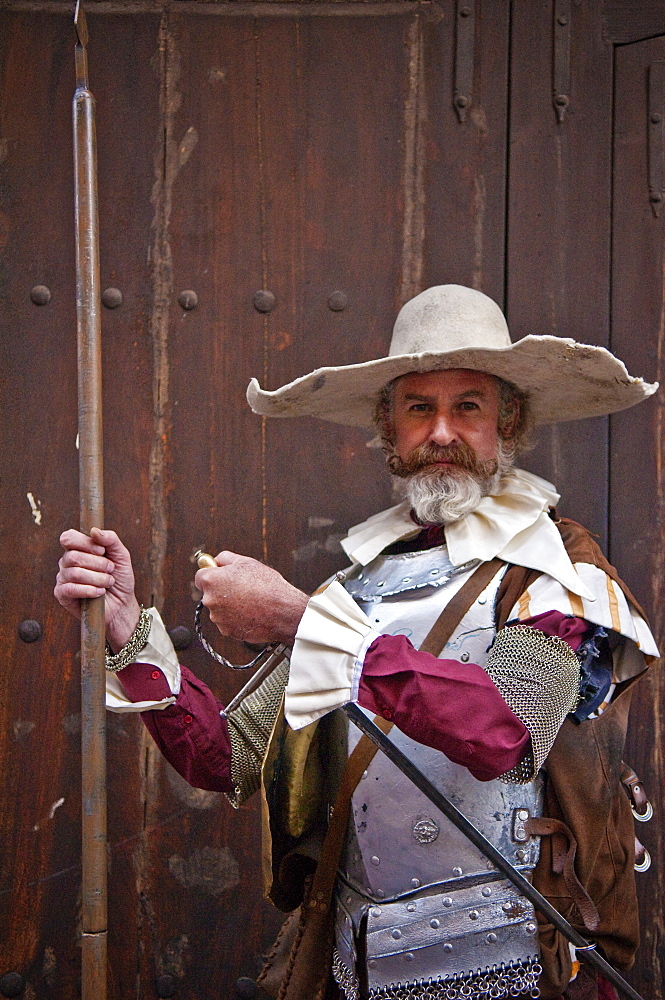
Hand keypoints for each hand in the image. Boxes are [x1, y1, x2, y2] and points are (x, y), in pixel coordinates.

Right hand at [55, 527, 141, 650]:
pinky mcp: (62, 595)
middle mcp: (67, 562)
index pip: (68, 538)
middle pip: (73, 556)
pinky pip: (70, 589)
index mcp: (78, 549)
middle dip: (98, 564)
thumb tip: (94, 531)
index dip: (85, 543)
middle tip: (110, 570)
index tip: (102, 551)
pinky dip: (89, 590)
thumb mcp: (121, 556)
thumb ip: (111, 540)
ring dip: (97, 578)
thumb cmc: (120, 578)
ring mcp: (63, 578)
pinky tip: (100, 592)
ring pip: (74, 573)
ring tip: (108, 582)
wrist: (122, 604)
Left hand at [194, 551, 308, 645]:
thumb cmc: (267, 586)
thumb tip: (217, 561)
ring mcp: (217, 617)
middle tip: (242, 588)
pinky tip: (251, 613)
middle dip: (222, 590)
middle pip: (210, 593)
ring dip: (229, 605)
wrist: (283, 612)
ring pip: (219, 608)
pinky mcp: (227, 631)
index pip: (200, 576)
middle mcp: (210, 600)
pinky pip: (227, 622)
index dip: (212, 574)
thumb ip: (225, 558)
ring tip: (250, 601)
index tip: (221, 575)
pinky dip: (236, 618)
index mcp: (212, 580)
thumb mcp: (247, 562)